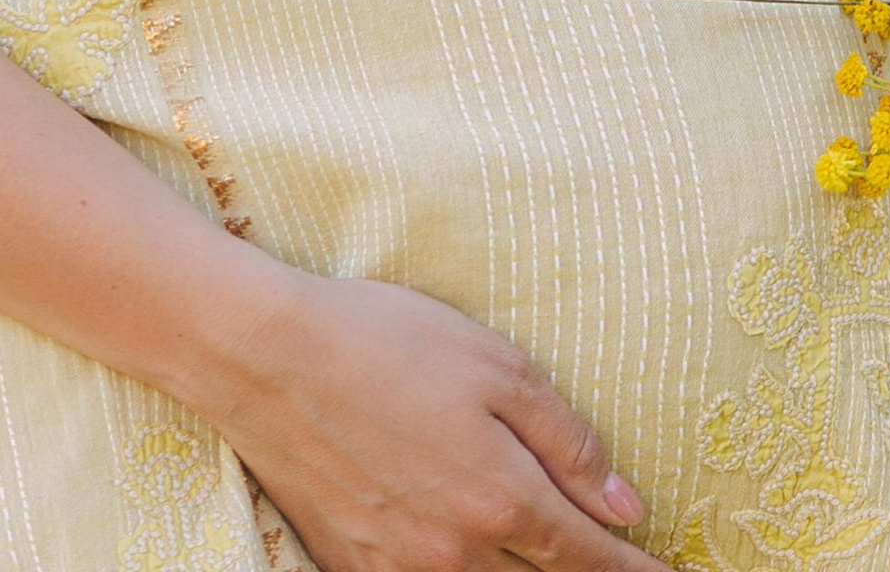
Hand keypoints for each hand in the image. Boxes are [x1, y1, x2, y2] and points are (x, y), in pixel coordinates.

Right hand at [194, 268, 663, 570]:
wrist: (264, 355)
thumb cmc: (384, 340)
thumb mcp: (494, 366)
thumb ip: (567, 441)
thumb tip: (625, 509)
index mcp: (500, 497)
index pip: (588, 558)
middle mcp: (455, 552)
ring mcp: (399, 569)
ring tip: (552, 563)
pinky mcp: (352, 568)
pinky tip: (471, 560)